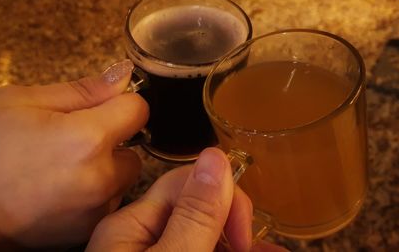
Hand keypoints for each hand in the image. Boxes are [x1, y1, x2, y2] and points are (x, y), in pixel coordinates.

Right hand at [0, 60, 147, 248]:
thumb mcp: (20, 100)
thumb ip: (81, 91)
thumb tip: (121, 76)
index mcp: (87, 139)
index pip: (138, 109)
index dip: (120, 100)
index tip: (100, 103)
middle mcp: (99, 180)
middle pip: (133, 150)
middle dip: (110, 139)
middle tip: (65, 136)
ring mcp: (91, 211)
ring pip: (118, 180)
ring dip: (101, 169)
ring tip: (54, 165)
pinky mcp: (80, 233)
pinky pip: (102, 204)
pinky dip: (88, 195)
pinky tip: (52, 189)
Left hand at [87, 148, 276, 251]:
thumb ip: (194, 215)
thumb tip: (215, 156)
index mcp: (129, 225)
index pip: (185, 183)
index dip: (223, 199)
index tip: (246, 231)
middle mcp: (139, 237)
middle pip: (198, 208)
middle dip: (234, 221)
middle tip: (257, 246)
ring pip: (203, 231)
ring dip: (238, 237)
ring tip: (269, 247)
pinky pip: (199, 246)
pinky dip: (227, 247)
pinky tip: (254, 250)